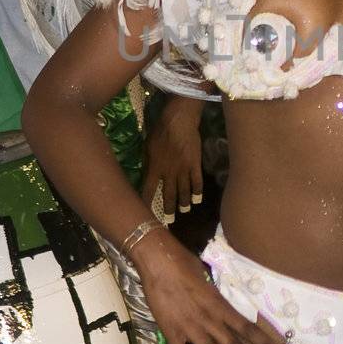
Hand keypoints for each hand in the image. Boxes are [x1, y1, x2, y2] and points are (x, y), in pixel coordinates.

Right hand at [135, 229, 282, 343]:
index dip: (264, 342)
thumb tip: (223, 303)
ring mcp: (190, 329)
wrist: (158, 262)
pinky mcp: (172, 333)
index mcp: (220, 305)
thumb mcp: (207, 279)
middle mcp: (209, 320)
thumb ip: (216, 296)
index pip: (247, 327)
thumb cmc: (183, 263)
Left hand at [142, 96, 204, 223]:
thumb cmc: (159, 132)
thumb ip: (147, 163)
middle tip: (169, 221)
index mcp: (154, 169)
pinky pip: (197, 182)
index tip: (144, 213)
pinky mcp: (195, 165)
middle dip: (168, 210)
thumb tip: (147, 174)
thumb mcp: (146, 147)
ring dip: (184, 203)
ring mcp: (184, 171)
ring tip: (184, 211)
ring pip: (184, 192)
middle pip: (168, 196)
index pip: (148, 191)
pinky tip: (198, 200)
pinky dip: (197, 192)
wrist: (179, 122)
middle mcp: (169, 174)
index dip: (146, 202)